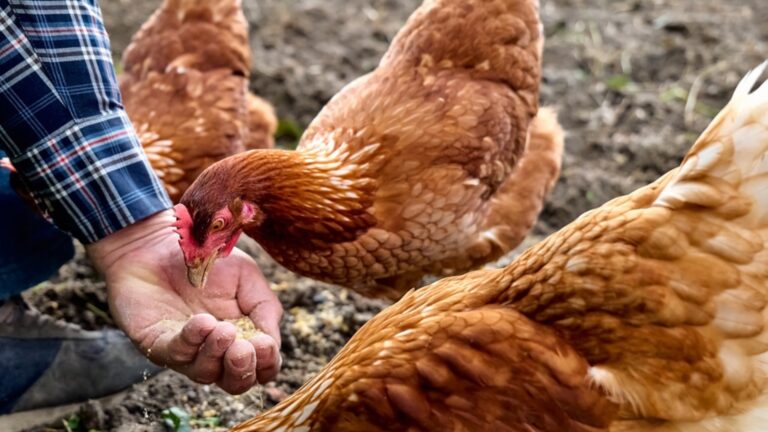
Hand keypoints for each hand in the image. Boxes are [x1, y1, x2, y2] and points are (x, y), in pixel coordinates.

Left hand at [87, 210, 282, 393]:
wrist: (160, 243)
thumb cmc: (208, 260)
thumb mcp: (246, 277)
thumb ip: (264, 306)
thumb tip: (272, 339)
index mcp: (242, 337)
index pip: (261, 367)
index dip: (266, 363)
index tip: (265, 344)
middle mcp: (215, 351)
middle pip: (234, 382)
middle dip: (243, 371)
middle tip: (244, 349)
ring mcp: (185, 351)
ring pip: (205, 374)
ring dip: (216, 355)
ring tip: (223, 331)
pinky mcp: (156, 343)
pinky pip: (175, 353)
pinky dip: (191, 340)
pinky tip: (202, 322)